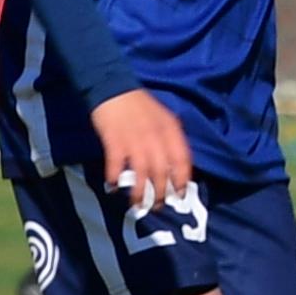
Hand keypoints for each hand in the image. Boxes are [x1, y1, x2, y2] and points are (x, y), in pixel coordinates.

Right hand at [88, 89, 191, 213]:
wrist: (113, 88)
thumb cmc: (139, 106)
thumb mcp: (162, 118)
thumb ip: (169, 139)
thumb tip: (174, 167)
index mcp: (170, 130)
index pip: (182, 159)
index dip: (182, 180)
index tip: (180, 194)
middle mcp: (155, 136)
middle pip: (162, 172)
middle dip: (161, 193)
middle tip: (158, 206)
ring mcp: (135, 139)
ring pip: (142, 174)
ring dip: (140, 193)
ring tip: (138, 205)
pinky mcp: (115, 141)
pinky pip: (117, 165)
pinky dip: (116, 178)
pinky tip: (113, 186)